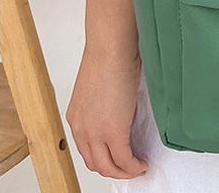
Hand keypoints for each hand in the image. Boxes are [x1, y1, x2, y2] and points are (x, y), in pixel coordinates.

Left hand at [66, 46, 147, 178]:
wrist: (111, 47)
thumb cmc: (109, 55)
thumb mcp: (101, 86)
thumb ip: (105, 104)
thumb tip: (120, 110)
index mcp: (77, 117)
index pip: (86, 149)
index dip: (103, 158)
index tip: (117, 158)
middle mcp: (81, 128)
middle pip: (95, 163)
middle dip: (113, 170)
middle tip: (128, 168)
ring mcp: (95, 132)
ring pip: (107, 166)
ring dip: (124, 171)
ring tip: (137, 167)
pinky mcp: (113, 131)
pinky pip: (124, 159)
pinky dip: (133, 166)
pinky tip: (141, 163)